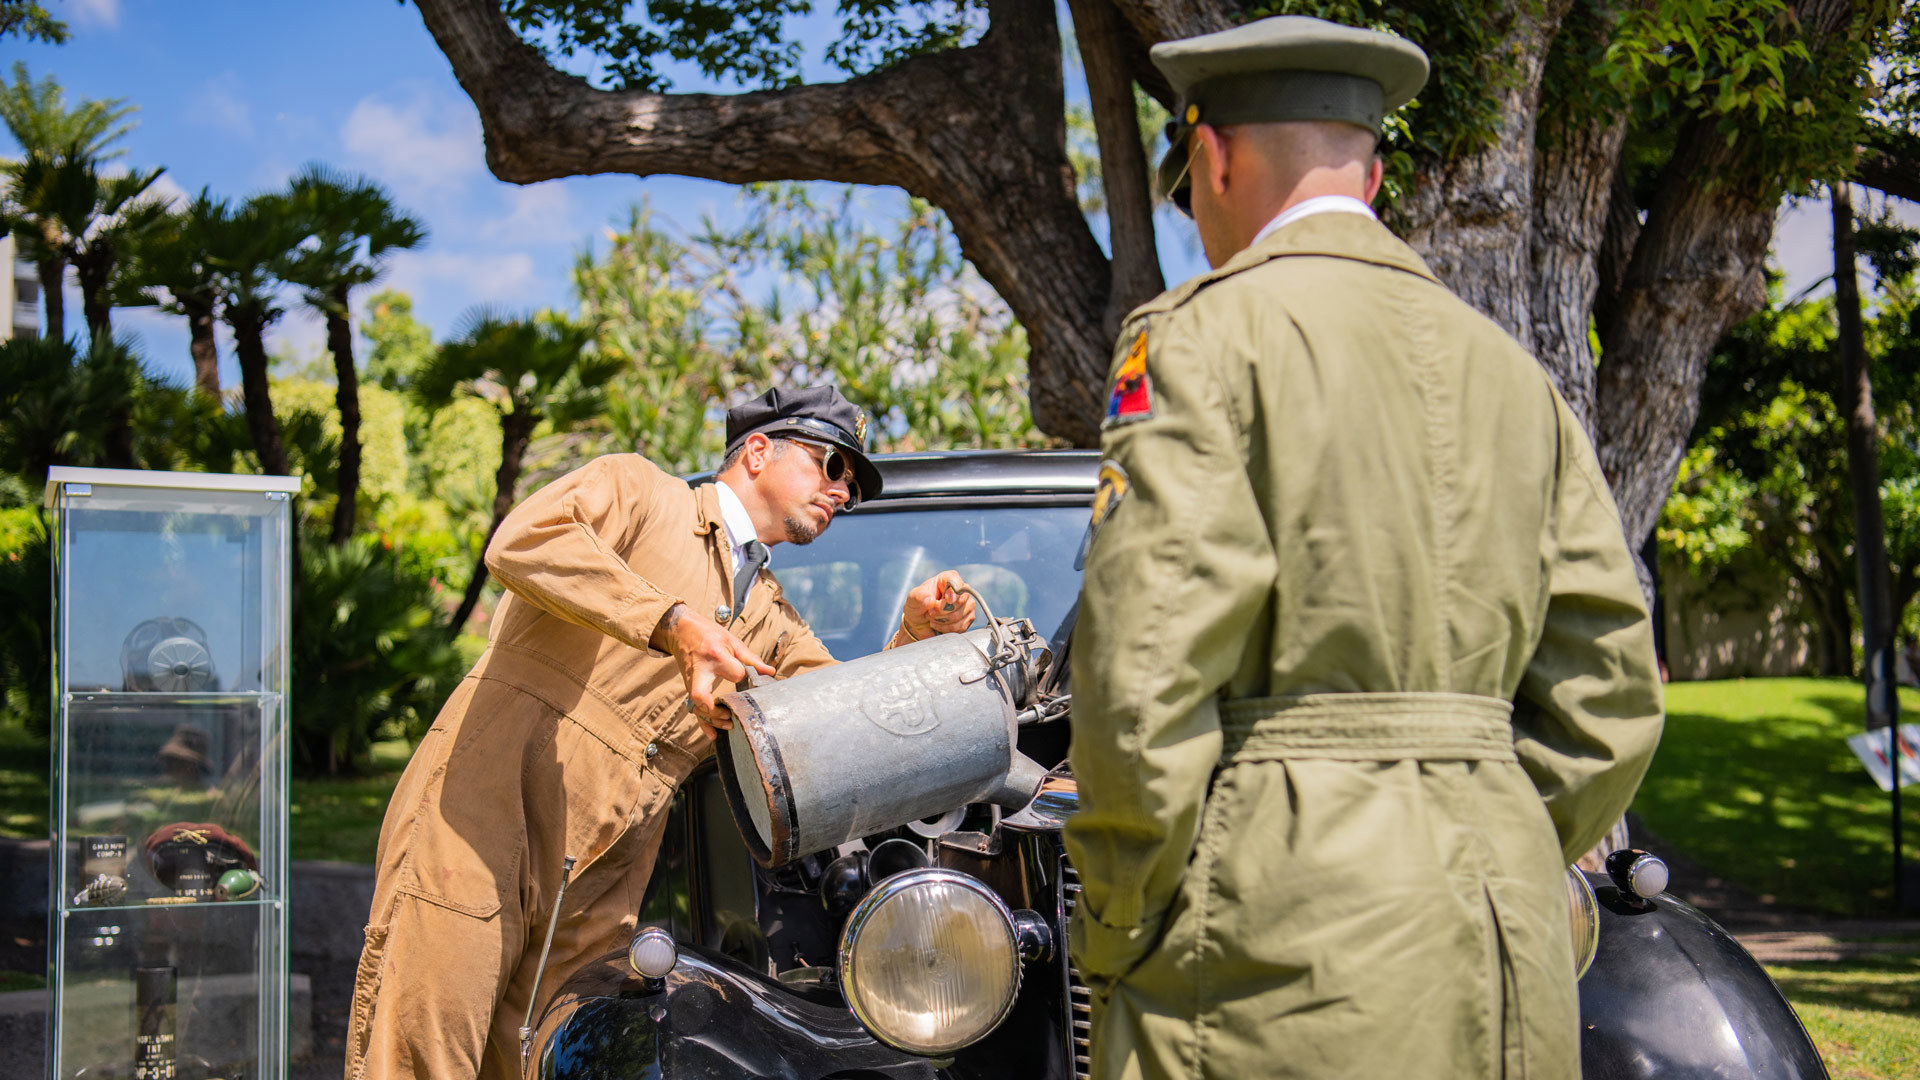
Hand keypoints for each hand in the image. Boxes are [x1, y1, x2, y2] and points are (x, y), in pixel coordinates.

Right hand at [651, 603, 774, 738]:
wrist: (682, 631)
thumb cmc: (710, 635)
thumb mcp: (732, 641)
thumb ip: (751, 659)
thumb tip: (770, 672)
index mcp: (715, 655)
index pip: (733, 671)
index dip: (743, 676)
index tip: (751, 678)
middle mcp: (700, 671)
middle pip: (701, 694)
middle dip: (714, 709)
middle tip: (730, 715)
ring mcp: (692, 681)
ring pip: (697, 706)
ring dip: (711, 720)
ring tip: (729, 725)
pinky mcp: (689, 688)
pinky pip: (694, 708)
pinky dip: (703, 723)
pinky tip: (713, 735)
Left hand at [902, 571, 978, 639]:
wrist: (920, 623)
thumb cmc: (918, 607)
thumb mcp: (912, 599)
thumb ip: (918, 597)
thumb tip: (931, 600)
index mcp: (946, 579)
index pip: (955, 580)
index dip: (953, 591)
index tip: (948, 600)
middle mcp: (960, 590)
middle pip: (959, 600)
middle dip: (942, 611)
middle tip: (930, 613)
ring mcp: (967, 604)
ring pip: (960, 615)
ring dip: (943, 621)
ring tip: (933, 619)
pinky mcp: (968, 618)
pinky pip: (961, 626)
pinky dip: (947, 629)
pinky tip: (940, 625)